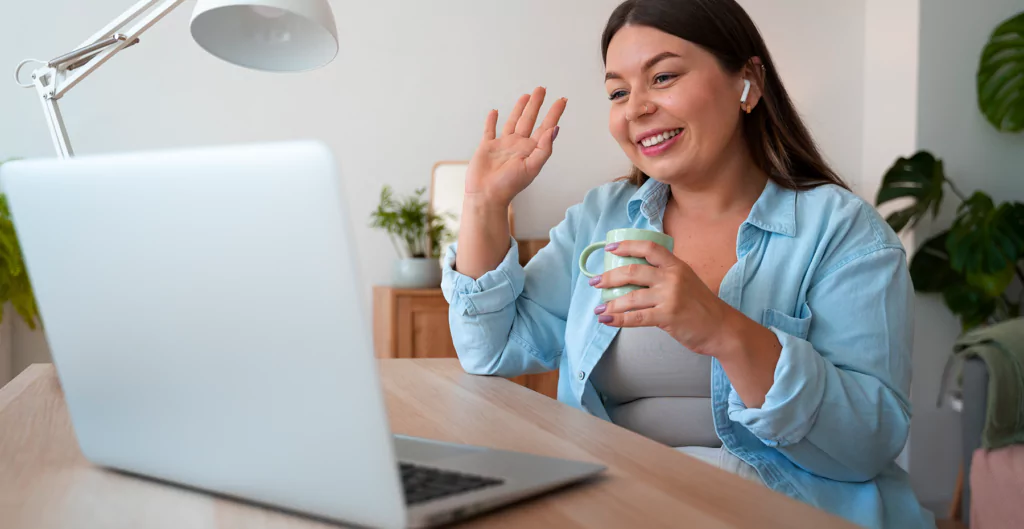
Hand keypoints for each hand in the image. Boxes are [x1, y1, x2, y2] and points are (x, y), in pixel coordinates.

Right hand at [464, 87, 566, 206]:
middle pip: (529, 119)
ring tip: (526, 96)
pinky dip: (492, 121)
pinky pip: (490, 130)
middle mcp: (518, 145)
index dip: (554, 113)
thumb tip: (554, 129)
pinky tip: (495, 112)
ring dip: (519, 109)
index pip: (545, 127)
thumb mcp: (531, 167)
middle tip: (542, 89)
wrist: (486, 195)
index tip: (562, 100)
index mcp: (531, 149)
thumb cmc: (510, 185)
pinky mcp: (487, 147)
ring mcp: (503, 145)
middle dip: (536, 104)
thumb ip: (544, 148)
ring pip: (512, 121)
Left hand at [590, 240, 728, 354]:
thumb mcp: (687, 282)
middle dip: (609, 277)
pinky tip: (607, 320)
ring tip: (599, 308)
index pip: (649, 248)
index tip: (610, 249)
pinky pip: (637, 317)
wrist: (722, 329)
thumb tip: (634, 278)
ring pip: (631, 297)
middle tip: (594, 282)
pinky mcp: (668, 316)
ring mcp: (670, 297)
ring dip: (611, 303)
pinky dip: (619, 319)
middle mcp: (672, 277)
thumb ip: (665, 277)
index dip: (627, 246)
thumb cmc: (702, 307)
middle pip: (633, 271)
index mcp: (677, 266)